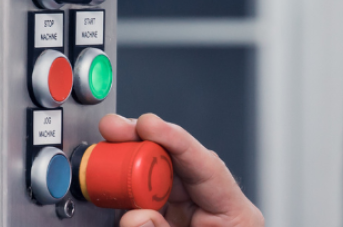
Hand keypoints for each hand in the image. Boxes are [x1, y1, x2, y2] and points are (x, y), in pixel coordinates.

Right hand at [98, 113, 263, 226]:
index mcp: (236, 217)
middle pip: (179, 165)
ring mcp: (191, 216)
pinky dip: (128, 193)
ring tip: (106, 156)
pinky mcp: (170, 223)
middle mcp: (215, 209)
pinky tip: (112, 182)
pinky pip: (147, 201)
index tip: (148, 125)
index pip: (207, 165)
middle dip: (144, 145)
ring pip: (159, 180)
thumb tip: (135, 215)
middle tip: (114, 131)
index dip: (175, 140)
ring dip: (131, 167)